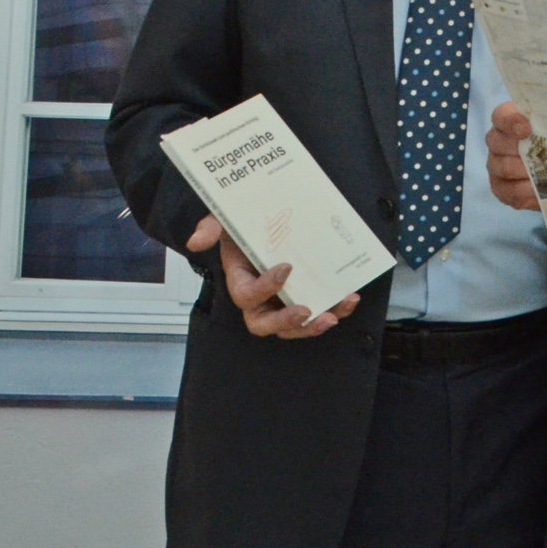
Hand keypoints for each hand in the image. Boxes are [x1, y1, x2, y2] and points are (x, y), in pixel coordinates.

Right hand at [186, 215, 357, 337]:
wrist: (272, 220)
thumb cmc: (249, 225)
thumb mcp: (228, 220)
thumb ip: (212, 227)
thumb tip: (196, 241)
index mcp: (240, 281)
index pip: (246, 296)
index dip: (264, 288)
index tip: (286, 268)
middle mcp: (261, 299)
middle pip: (265, 324)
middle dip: (285, 322)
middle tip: (306, 311)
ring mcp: (284, 302)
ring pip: (294, 327)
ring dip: (314, 325)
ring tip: (335, 314)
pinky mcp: (308, 298)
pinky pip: (320, 312)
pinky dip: (337, 309)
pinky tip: (350, 298)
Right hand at [487, 102, 538, 211]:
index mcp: (510, 120)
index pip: (501, 115)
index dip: (510, 121)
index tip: (527, 129)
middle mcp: (497, 142)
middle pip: (497, 142)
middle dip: (520, 149)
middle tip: (542, 155)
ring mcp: (496, 165)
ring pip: (503, 167)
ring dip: (526, 171)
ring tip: (546, 173)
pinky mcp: (500, 188)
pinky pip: (508, 191)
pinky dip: (525, 191)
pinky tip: (539, 191)